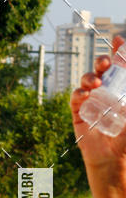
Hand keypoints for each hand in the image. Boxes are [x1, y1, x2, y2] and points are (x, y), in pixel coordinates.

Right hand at [71, 35, 125, 169]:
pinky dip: (79, 93)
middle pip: (101, 69)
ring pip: (87, 80)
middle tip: (106, 63)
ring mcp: (91, 99)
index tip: (118, 41)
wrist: (111, 157)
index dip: (118, 51)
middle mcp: (105, 89)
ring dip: (89, 77)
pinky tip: (85, 94)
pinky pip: (76, 98)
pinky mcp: (79, 111)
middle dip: (102, 61)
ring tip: (95, 83)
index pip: (119, 65)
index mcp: (120, 87)